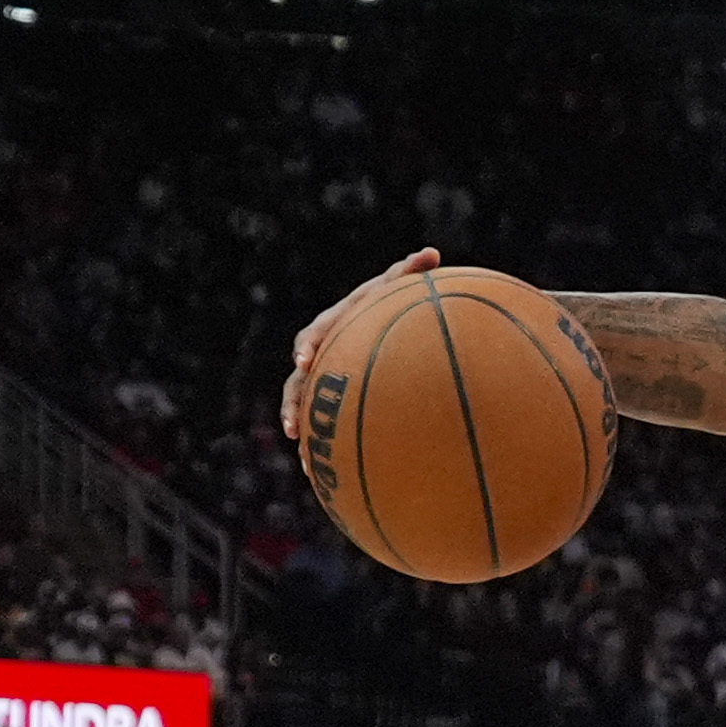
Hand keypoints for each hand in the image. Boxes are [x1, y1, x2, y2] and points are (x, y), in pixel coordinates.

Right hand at [282, 248, 439, 438]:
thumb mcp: (398, 290)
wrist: (381, 331)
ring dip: (298, 422)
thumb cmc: (391, 306)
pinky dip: (319, 445)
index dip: (307, 347)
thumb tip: (433, 253)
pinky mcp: (331, 399)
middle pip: (299, 377)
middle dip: (293, 398)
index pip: (315, 334)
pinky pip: (320, 423)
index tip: (305, 361)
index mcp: (333, 326)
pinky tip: (320, 474)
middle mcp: (322, 353)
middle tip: (293, 419)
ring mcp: (323, 378)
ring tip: (300, 448)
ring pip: (302, 402)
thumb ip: (409, 274)